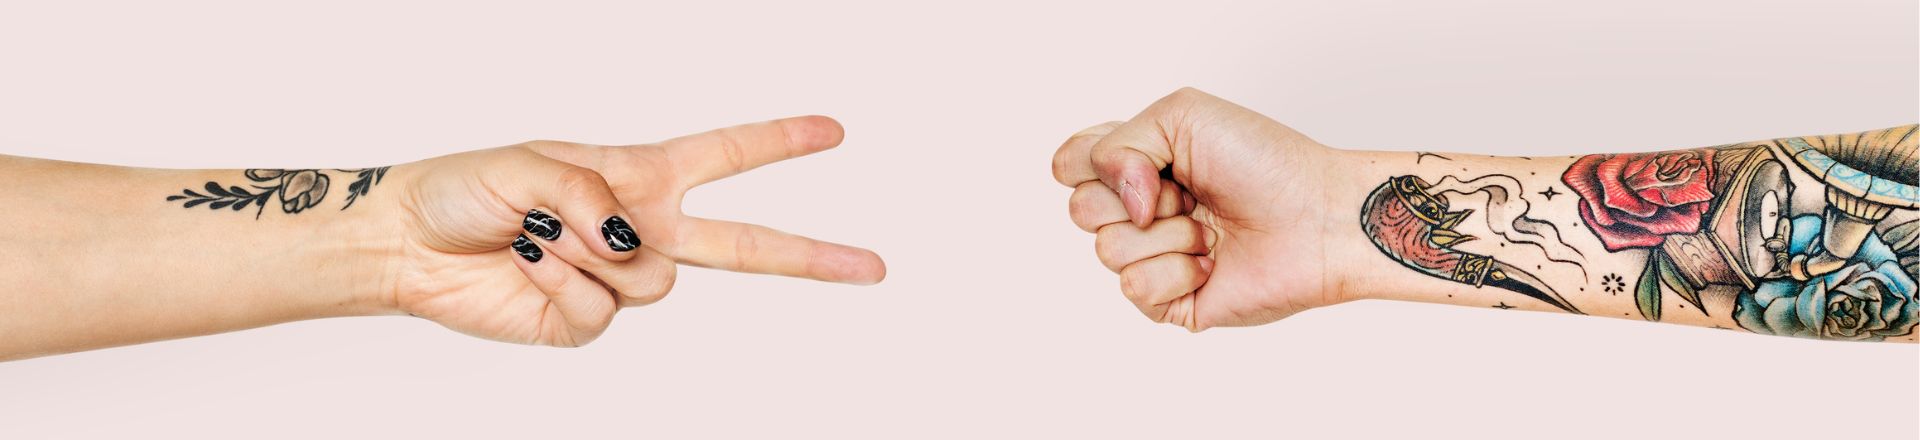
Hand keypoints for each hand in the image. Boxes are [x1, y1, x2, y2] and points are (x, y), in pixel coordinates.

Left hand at [376, 116, 884, 345]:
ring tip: (542, 231)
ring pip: (655, 281)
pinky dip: (561, 283)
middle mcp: (639, 229)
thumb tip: (629, 238)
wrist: (412, 245)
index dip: (779, 142)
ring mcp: (616, 280)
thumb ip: (594, 192)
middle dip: (812, 255)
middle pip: (746, 245)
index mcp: (640, 177)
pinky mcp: (586, 322)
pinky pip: (602, 310)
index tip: (833, 131)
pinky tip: (530, 265)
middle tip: (871, 266)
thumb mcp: (533, 164)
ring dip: (592, 251)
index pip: (726, 156)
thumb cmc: (468, 188)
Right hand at [1052, 88, 1343, 330]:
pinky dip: (1177, 270)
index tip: (1152, 156)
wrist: (1318, 216)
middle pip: (1080, 209)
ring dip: (1167, 233)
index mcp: (1135, 165)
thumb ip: (1117, 143)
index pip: (1069, 164)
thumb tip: (1120, 204)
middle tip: (1190, 193)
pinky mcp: (1168, 303)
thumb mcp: (1181, 116)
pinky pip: (1134, 288)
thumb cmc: (1264, 161)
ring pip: (1107, 250)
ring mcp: (1152, 258)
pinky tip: (1212, 264)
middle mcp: (1137, 213)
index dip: (1098, 160)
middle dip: (1136, 195)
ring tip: (1210, 230)